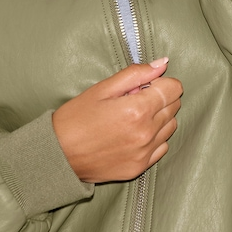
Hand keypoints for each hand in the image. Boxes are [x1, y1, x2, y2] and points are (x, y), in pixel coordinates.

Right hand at [52, 58, 182, 182]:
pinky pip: (162, 147)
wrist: (58, 155)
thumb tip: (162, 63)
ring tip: (132, 117)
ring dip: (158, 117)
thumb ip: (135, 74)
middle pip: (174, 106)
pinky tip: (133, 134)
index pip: (174, 89)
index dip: (161, 82)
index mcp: (137, 110)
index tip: (144, 85)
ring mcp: (144, 152)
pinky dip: (154, 137)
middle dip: (159, 98)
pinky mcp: (140, 167)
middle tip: (134, 99)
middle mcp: (146, 133)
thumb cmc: (76, 118)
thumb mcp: (102, 89)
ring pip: (170, 126)